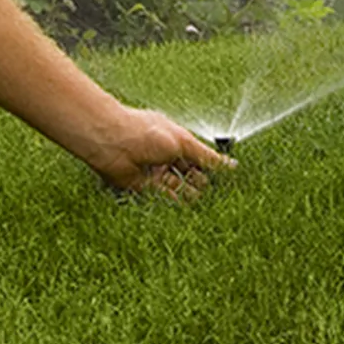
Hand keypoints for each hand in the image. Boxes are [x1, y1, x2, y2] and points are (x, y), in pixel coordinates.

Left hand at [85, 106, 236, 201]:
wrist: (112, 143)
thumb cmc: (146, 133)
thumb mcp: (183, 143)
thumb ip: (207, 158)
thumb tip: (232, 165)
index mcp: (176, 139)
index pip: (200, 156)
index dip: (213, 167)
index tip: (230, 181)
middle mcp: (167, 155)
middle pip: (191, 174)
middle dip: (203, 183)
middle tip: (220, 196)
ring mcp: (156, 171)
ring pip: (179, 188)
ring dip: (191, 196)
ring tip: (206, 204)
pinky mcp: (144, 187)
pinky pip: (164, 198)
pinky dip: (176, 204)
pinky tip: (188, 209)